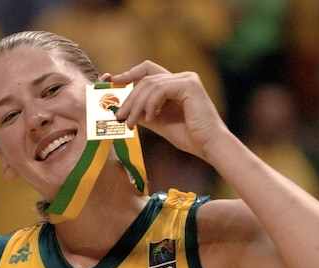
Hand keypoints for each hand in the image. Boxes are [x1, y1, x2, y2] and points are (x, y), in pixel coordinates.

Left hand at [101, 61, 228, 158]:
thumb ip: (144, 113)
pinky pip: (160, 89)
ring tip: (131, 122)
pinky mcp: (190, 85)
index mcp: (175, 84)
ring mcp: (187, 79)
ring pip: (150, 84)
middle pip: (145, 78)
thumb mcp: (159, 123)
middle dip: (128, 97)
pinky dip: (150, 104)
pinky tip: (149, 118)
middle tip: (118, 115)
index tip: (109, 80)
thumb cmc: (189, 136)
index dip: (127, 74)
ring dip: (136, 104)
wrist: (208, 145)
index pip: (147, 72)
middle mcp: (182, 78)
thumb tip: (122, 110)